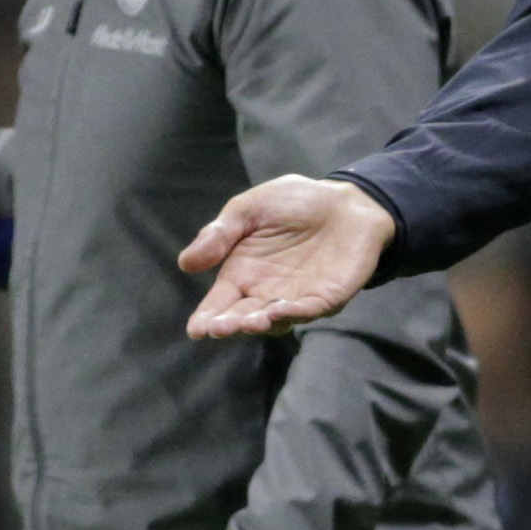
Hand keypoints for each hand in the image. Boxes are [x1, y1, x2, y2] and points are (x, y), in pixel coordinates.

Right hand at [178, 176, 394, 338]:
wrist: (345, 200)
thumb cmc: (295, 203)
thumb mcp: (250, 208)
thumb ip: (220, 233)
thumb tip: (185, 263)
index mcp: (243, 273)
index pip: (220, 302)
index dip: (208, 317)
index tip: (196, 329)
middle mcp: (266, 292)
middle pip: (243, 316)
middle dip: (230, 325)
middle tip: (218, 328)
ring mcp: (297, 298)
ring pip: (275, 320)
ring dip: (261, 323)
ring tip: (248, 322)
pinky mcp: (327, 297)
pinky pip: (309, 310)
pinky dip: (295, 313)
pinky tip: (280, 311)